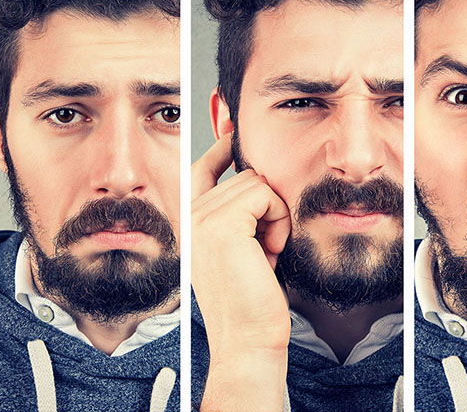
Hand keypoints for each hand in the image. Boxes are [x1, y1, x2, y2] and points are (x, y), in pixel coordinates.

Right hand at [192, 132, 291, 411]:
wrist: (247, 339)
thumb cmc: (251, 301)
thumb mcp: (242, 248)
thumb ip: (240, 214)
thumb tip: (254, 172)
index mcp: (188, 222)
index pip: (201, 167)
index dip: (222, 147)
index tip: (232, 127)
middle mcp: (188, 216)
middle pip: (241, 174)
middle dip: (267, 206)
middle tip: (266, 247)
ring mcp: (200, 218)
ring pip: (256, 182)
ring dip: (275, 215)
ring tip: (267, 252)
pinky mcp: (221, 224)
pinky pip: (265, 194)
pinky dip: (279, 220)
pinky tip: (270, 251)